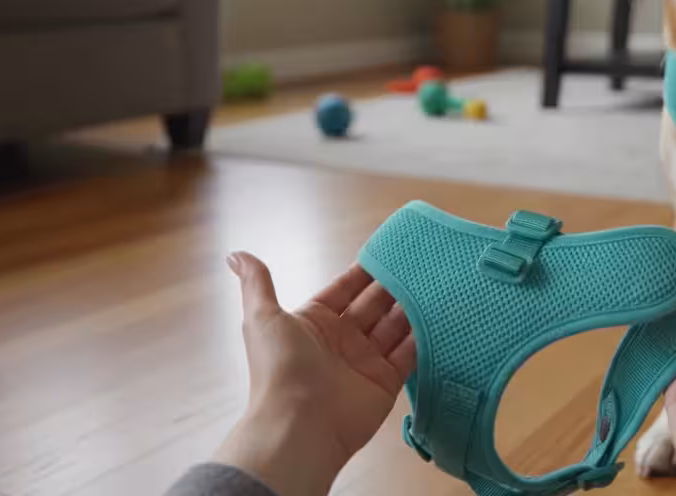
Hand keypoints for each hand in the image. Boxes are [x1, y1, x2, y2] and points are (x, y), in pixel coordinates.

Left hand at [213, 252, 414, 495]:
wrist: (299, 426)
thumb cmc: (280, 368)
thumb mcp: (262, 317)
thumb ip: (257, 283)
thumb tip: (235, 254)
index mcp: (315, 322)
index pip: (345, 289)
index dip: (364, 271)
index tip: (389, 250)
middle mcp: (342, 340)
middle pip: (374, 305)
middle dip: (393, 286)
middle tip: (420, 263)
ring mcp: (366, 361)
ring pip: (394, 327)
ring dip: (411, 307)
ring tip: (436, 283)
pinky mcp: (387, 382)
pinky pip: (409, 354)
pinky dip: (423, 337)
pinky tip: (440, 315)